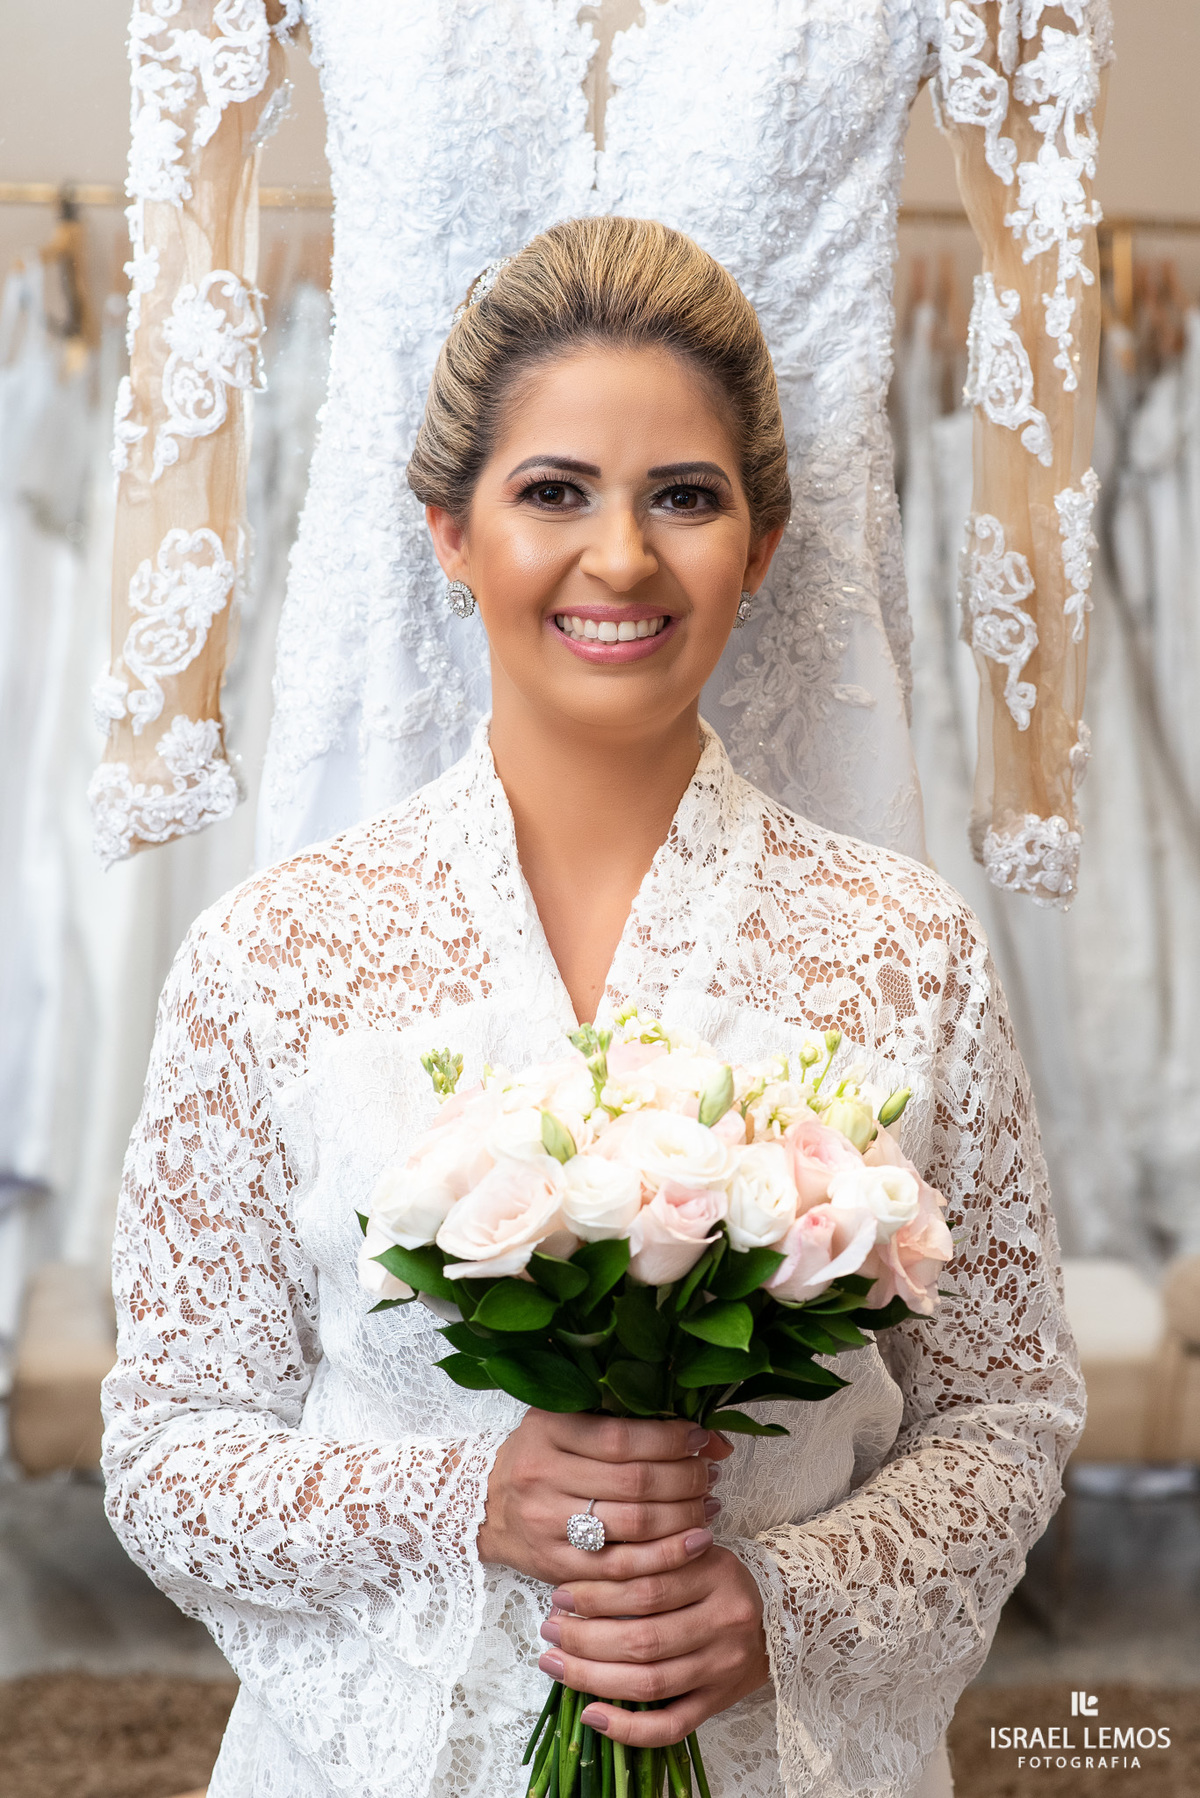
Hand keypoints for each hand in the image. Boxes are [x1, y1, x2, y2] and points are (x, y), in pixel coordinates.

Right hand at [477, 1412, 731, 1586]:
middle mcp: (543, 1476)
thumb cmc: (539, 1456)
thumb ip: (627, 1421)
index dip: (669, 1441)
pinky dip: (665, 1559)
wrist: (485, 1508)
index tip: (700, 1440)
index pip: (622, 1438)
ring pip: (633, 1528)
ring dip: (683, 1519)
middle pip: (634, 1484)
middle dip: (685, 1480)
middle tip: (710, 1476)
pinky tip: (692, 1545)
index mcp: (547, 1430)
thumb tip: (707, 1437)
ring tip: (708, 1508)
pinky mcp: (557, 1567)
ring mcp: (547, 1525)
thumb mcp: (567, 1421)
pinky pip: (622, 1570)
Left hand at [538, 1543, 769, 1746]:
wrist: (777, 1617)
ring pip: (650, 1682)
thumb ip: (650, 1554)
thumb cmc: (718, 1580)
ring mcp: (723, 1667)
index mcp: (716, 1574)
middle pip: (643, 1638)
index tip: (560, 1595)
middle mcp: (724, 1622)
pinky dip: (628, 1728)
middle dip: (585, 1638)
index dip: (596, 1594)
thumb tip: (582, 1563)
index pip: (646, 1587)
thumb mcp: (693, 1550)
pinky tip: (592, 1716)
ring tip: (556, 1665)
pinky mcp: (719, 1703)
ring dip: (593, 1677)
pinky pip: (671, 1726)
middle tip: (550, 1630)